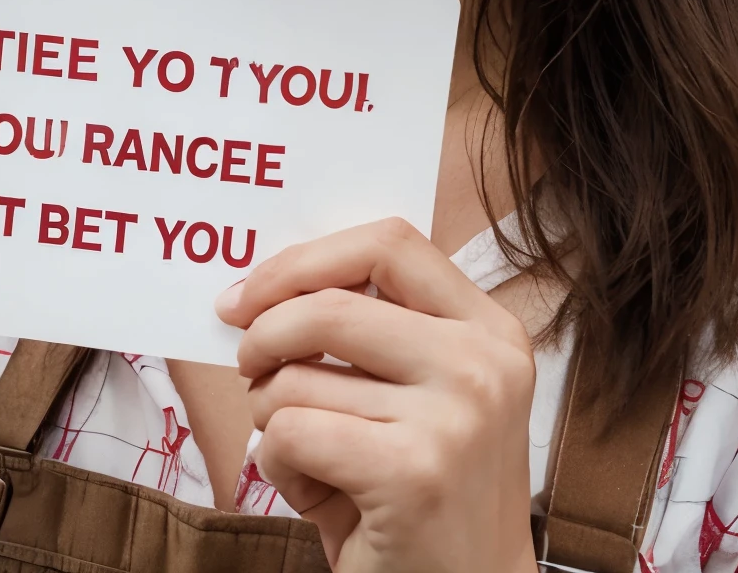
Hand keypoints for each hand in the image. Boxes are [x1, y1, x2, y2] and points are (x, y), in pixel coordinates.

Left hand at [216, 218, 536, 572]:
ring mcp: (456, 416)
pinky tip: (310, 490)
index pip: (389, 244)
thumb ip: (368, 331)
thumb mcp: (415, 394)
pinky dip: (277, 463)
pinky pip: (292, 434)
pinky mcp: (414, 474)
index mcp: (490, 329)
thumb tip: (252, 291)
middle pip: (329, 305)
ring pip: (297, 378)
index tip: (251, 293)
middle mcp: (483, 362)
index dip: (305, 261)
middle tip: (248, 366)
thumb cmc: (420, 492)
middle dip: (263, 334)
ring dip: (270, 414)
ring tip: (301, 451)